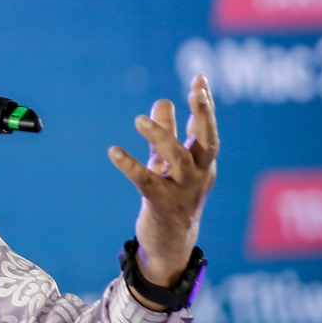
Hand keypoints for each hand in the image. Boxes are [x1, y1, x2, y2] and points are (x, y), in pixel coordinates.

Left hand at [108, 75, 217, 309]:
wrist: (169, 244)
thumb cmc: (170, 196)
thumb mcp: (167, 161)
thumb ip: (167, 131)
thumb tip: (164, 99)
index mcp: (204, 163)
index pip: (208, 129)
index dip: (205, 105)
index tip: (200, 78)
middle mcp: (199, 176)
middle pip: (207, 142)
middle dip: (204, 115)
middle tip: (195, 91)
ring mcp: (182, 192)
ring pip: (178, 160)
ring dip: (161, 137)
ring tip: (139, 119)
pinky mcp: (161, 205)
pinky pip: (146, 182)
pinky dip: (130, 165)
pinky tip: (114, 151)